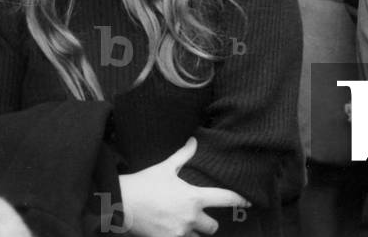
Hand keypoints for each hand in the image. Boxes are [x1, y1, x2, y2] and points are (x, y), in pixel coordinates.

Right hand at [118, 137, 249, 236]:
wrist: (119, 203)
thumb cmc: (144, 184)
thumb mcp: (165, 167)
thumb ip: (183, 156)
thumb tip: (194, 140)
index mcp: (194, 198)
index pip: (225, 199)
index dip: (239, 200)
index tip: (248, 203)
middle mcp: (190, 218)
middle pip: (212, 228)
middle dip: (208, 224)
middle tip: (200, 218)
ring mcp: (178, 233)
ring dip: (192, 234)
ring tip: (183, 226)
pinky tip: (173, 232)